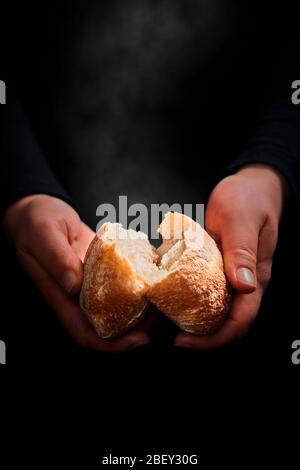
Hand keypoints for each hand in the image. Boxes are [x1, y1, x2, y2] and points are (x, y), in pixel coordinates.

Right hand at [3, 194, 149, 351]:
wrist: (39, 208)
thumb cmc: (35, 221)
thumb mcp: (44, 234)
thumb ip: (57, 258)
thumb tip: (74, 285)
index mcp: (60, 296)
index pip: (84, 333)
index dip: (110, 344)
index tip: (137, 339)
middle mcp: (77, 295)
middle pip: (106, 327)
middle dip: (133, 330)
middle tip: (155, 317)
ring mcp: (90, 283)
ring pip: (116, 307)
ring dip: (138, 309)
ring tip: (157, 297)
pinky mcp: (101, 268)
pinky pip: (120, 282)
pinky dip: (136, 283)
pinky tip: (152, 274)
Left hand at [176, 164, 287, 349]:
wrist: (250, 184)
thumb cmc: (249, 198)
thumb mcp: (241, 221)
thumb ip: (242, 252)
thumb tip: (244, 286)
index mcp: (255, 277)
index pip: (240, 320)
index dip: (216, 338)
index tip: (186, 342)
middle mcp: (243, 281)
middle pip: (227, 321)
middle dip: (202, 336)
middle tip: (174, 338)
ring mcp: (230, 274)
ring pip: (215, 308)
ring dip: (194, 320)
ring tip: (167, 320)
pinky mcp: (217, 265)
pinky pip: (204, 288)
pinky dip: (188, 295)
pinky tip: (167, 293)